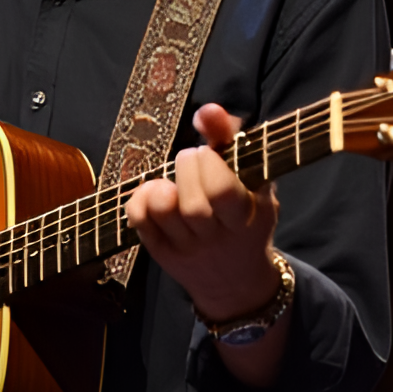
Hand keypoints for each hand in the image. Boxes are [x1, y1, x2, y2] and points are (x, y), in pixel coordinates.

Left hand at [125, 103, 280, 322]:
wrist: (236, 281)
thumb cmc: (246, 215)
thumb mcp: (252, 179)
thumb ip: (231, 139)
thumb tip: (208, 110)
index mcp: (246, 218)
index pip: (222, 192)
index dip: (209, 164)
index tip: (209, 153)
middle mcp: (216, 238)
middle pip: (193, 206)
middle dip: (187, 169)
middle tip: (192, 160)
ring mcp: (187, 247)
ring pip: (164, 213)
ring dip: (162, 186)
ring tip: (171, 180)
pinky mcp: (161, 252)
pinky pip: (140, 221)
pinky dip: (139, 199)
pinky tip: (154, 192)